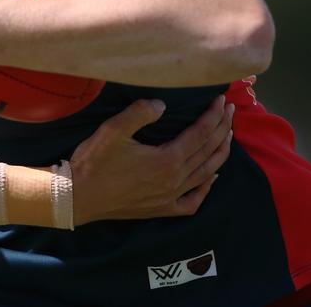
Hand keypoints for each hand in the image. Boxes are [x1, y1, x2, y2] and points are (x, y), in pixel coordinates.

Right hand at [71, 94, 232, 224]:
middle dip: (222, 129)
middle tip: (231, 111)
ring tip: (228, 136)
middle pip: (207, 152)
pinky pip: (193, 201)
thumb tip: (163, 104)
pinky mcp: (162, 209)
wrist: (79, 196)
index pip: (200, 134)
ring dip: (220, 153)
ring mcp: (170, 197)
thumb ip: (140, 112)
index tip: (222, 100)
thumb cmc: (95, 161)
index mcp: (167, 160)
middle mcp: (175, 180)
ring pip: (205, 174)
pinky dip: (206, 188)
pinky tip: (212, 178)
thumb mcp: (114, 129)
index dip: (213, 116)